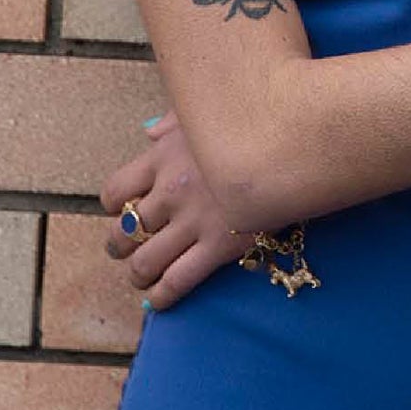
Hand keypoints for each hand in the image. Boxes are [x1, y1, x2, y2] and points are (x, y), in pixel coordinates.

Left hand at [98, 111, 256, 310]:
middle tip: (127, 250)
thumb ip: (174, 121)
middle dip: (119, 247)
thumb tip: (149, 132)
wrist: (296, 140)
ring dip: (137, 274)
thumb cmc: (252, 122)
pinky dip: (162, 296)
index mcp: (163, 157)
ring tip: (141, 277)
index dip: (115, 207)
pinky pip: (177, 281)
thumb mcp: (208, 110)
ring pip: (144, 263)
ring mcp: (193, 222)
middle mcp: (170, 191)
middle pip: (125, 232)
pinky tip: (160, 299)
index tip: (124, 210)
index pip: (115, 191)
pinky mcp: (219, 247)